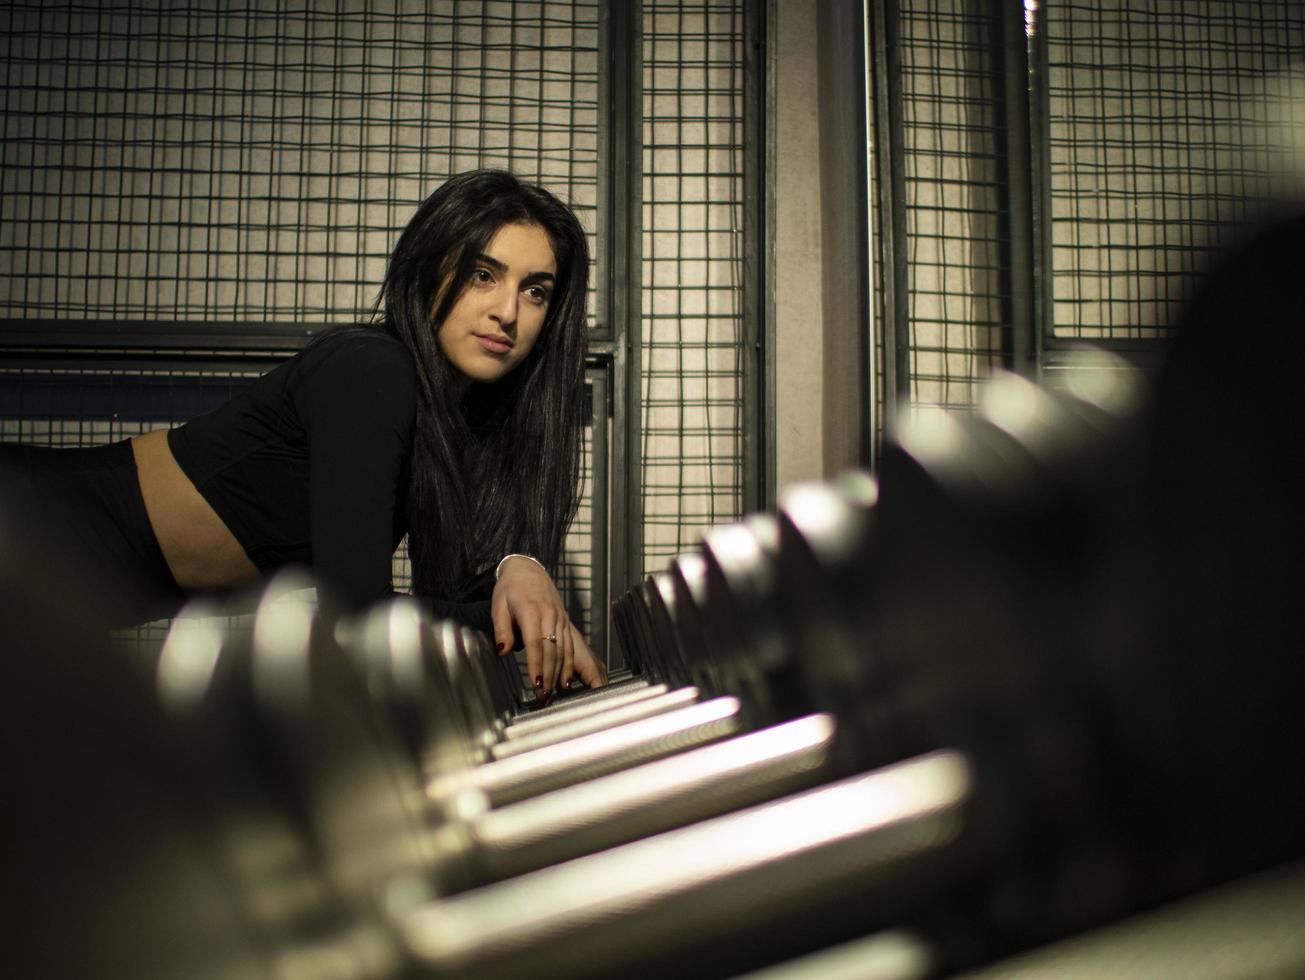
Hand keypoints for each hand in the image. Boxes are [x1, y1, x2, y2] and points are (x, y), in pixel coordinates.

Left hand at [490, 556, 605, 700]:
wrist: (529, 570)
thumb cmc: (510, 588)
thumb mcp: (498, 604)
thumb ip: (501, 628)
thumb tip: (502, 650)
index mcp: (531, 611)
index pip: (535, 643)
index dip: (536, 664)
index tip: (536, 683)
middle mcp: (549, 615)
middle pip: (551, 650)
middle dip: (548, 675)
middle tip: (543, 696)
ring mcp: (560, 619)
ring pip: (563, 650)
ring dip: (559, 673)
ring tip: (553, 693)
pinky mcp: (565, 621)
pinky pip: (570, 645)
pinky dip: (569, 664)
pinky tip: (566, 679)